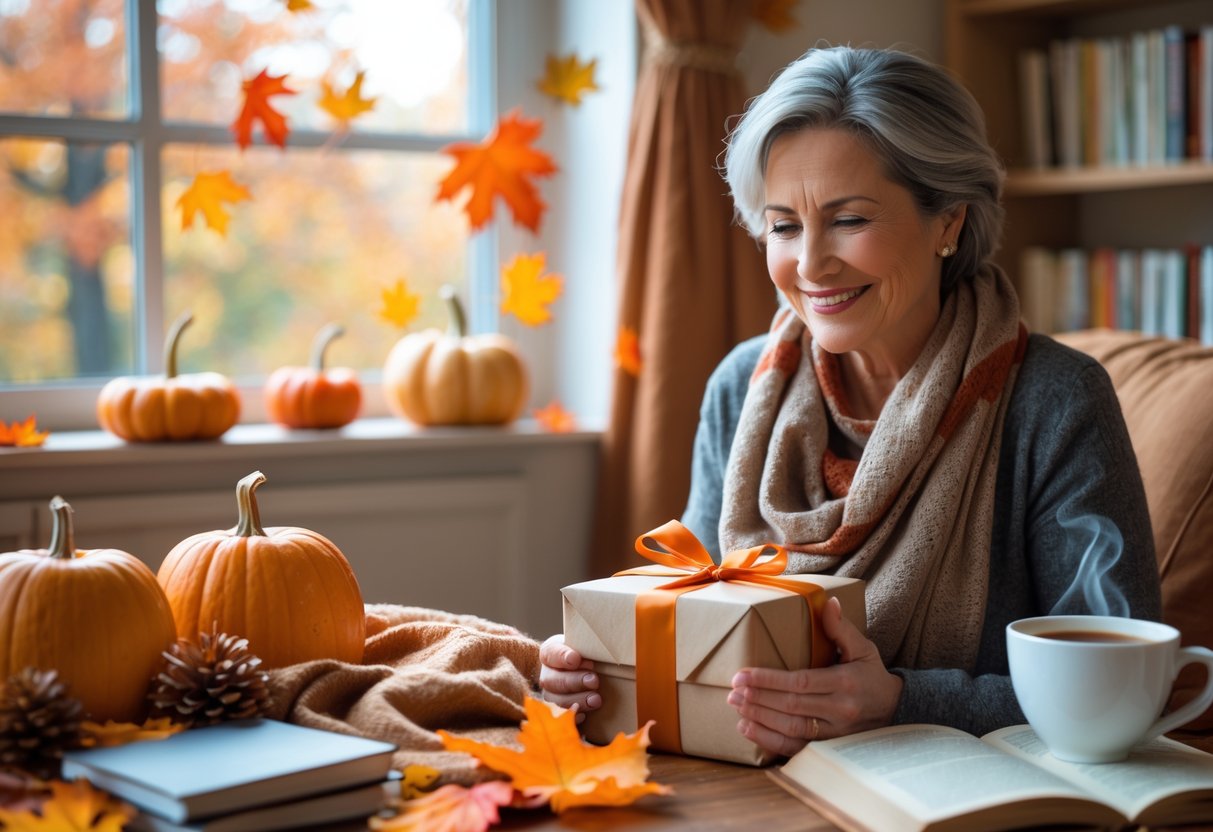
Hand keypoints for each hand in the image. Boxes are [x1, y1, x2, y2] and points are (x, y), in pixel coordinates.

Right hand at [538, 634, 600, 721]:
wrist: (582, 673)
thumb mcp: (584, 646)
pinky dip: (572, 718)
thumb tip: (599, 652)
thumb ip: (587, 647)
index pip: (551, 654)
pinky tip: (585, 716)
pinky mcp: (559, 713)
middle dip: (574, 681)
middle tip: (594, 680)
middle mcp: (547, 676)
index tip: (575, 659)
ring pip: (557, 701)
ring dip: (577, 701)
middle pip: (553, 681)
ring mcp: (551, 696)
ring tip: (596, 699)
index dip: (562, 657)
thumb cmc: (584, 656)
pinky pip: (561, 719)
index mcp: (549, 654)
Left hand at [727, 596, 902, 756]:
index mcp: (845, 683)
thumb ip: (841, 628)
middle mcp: (840, 710)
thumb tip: (828, 602)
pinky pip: (796, 747)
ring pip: (792, 728)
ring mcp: (835, 732)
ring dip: (760, 718)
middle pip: (791, 706)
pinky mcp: (828, 746)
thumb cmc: (872, 675)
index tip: (744, 674)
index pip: (800, 682)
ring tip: (736, 706)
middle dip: (758, 698)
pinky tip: (748, 728)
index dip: (769, 680)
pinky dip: (770, 740)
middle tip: (733, 690)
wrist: (895, 710)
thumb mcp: (863, 648)